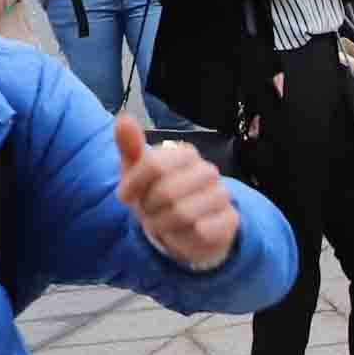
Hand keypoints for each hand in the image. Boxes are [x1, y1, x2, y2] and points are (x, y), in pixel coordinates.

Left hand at [115, 112, 238, 266]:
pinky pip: (201, 231)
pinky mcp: (230, 219)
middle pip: (167, 192)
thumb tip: (123, 117)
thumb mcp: (137, 171)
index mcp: (185, 153)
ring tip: (162, 223)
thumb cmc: (157, 194)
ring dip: (163, 225)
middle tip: (148, 212)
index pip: (154, 165)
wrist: (185, 227)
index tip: (124, 197)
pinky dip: (183, 237)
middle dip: (149, 208)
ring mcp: (221, 195)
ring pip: (183, 213)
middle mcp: (208, 170)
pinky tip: (182, 234)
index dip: (133, 184)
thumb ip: (130, 145)